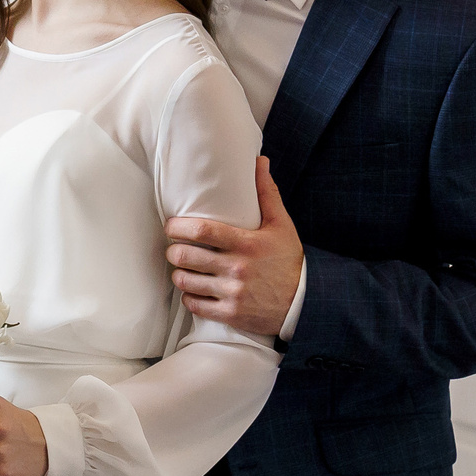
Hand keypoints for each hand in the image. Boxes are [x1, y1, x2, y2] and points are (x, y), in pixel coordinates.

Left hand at [165, 156, 302, 337]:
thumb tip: (259, 161)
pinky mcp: (231, 313)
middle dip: (173, 252)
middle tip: (175, 249)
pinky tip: (193, 291)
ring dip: (179, 274)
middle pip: (186, 257)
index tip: (170, 226)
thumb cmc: (288, 260)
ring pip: (186, 282)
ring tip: (182, 269)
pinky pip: (195, 305)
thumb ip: (267, 193)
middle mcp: (237, 268)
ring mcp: (233, 293)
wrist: (306, 302)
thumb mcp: (281, 225)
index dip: (178, 227)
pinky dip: (189, 298)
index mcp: (246, 243)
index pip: (201, 231)